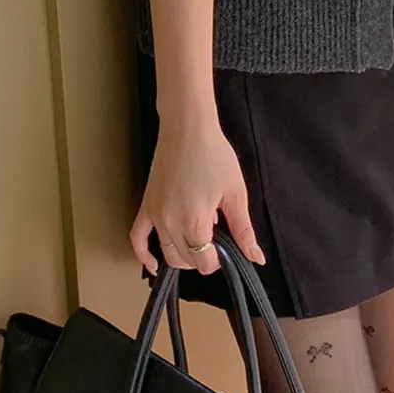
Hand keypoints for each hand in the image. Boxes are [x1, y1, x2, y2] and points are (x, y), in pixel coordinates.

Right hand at [130, 121, 265, 276]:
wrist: (187, 129)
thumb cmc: (214, 155)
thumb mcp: (235, 193)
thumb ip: (243, 230)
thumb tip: (255, 258)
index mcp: (194, 222)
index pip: (204, 262)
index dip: (218, 260)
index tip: (227, 248)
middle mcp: (170, 223)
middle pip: (186, 260)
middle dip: (203, 257)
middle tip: (216, 239)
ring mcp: (155, 215)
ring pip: (166, 253)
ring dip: (182, 256)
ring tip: (197, 240)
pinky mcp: (146, 205)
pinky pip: (137, 238)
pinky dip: (144, 255)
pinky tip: (155, 263)